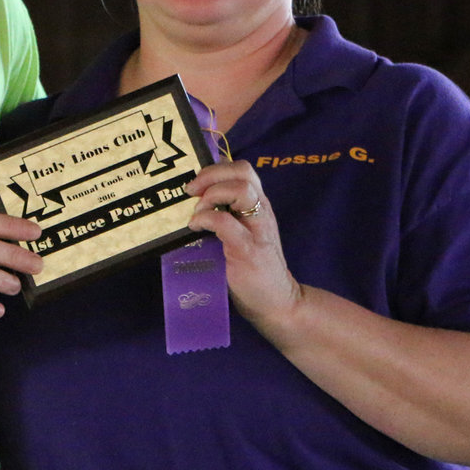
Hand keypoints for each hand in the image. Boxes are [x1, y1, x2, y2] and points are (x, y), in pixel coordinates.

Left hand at [186, 161, 300, 326]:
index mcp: (258, 205)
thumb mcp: (241, 233)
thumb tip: (194, 200)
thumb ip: (226, 215)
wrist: (278, 302)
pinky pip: (225, 222)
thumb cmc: (253, 269)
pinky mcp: (248, 249)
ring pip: (241, 190)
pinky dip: (205, 219)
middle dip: (211, 175)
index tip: (196, 182)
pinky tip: (195, 227)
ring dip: (211, 195)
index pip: (242, 169)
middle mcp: (261, 211)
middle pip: (243, 171)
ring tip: (196, 211)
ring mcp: (257, 229)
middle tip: (191, 191)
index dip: (216, 168)